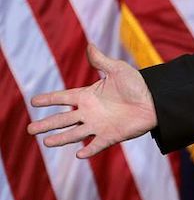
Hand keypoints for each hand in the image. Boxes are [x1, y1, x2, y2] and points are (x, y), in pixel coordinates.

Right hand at [26, 44, 157, 158]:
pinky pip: (97, 144)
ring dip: (61, 138)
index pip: (63, 97)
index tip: (33, 101)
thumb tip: (90, 45)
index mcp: (88, 96)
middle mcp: (89, 112)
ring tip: (46, 142)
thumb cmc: (137, 84)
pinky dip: (89, 150)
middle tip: (30, 129)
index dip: (49, 99)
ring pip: (74, 134)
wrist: (156, 100)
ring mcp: (99, 125)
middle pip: (63, 119)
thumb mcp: (118, 70)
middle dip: (47, 124)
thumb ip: (101, 61)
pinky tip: (79, 154)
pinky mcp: (111, 136)